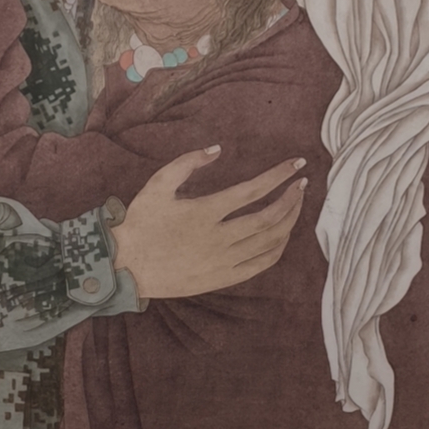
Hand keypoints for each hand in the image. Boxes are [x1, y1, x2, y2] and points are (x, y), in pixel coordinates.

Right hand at [112, 149, 307, 300]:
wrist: (126, 266)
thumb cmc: (141, 222)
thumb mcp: (157, 185)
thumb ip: (187, 162)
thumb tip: (217, 149)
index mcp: (205, 212)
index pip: (253, 189)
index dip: (279, 175)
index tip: (297, 164)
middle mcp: (219, 238)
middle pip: (269, 217)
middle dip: (292, 198)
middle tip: (301, 184)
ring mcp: (223, 261)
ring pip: (270, 241)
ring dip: (289, 221)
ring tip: (297, 205)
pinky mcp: (223, 278)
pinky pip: (261, 264)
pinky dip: (278, 248)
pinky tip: (283, 235)